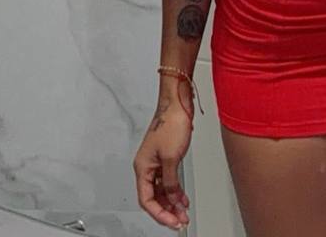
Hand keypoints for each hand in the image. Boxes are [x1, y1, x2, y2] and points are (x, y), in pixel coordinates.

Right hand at [133, 101, 192, 230]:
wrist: (178, 103)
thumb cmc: (171, 122)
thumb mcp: (171, 158)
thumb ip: (170, 182)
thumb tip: (172, 199)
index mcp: (142, 166)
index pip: (146, 199)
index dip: (159, 213)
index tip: (171, 221)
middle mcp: (147, 165)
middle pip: (153, 197)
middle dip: (166, 210)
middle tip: (179, 220)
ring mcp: (156, 161)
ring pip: (161, 190)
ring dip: (172, 202)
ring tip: (183, 212)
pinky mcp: (165, 156)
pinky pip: (168, 180)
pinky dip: (175, 190)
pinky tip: (183, 198)